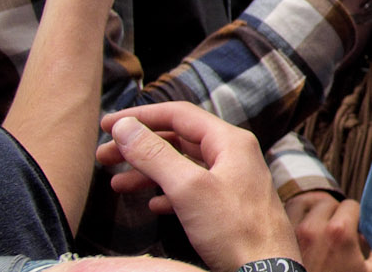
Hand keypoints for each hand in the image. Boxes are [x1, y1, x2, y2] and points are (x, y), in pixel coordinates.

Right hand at [95, 103, 300, 271]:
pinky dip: (168, 194)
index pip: (179, 115)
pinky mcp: (229, 206)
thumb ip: (155, 155)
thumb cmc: (236, 230)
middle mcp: (233, 156)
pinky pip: (192, 191)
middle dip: (139, 147)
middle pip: (178, 140)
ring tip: (117, 185)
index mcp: (230, 142)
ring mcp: (232, 181)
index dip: (140, 117)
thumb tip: (125, 127)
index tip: (108, 125)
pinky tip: (152, 205)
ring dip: (148, 172)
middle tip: (105, 156)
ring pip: (183, 167)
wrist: (266, 269)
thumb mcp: (188, 188)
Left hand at [290, 192, 371, 271]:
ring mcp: (292, 233)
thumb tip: (360, 237)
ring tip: (317, 226)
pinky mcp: (278, 242)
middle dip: (335, 213)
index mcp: (339, 231)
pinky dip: (295, 221)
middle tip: (337, 230)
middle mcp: (313, 227)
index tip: (355, 227)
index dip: (356, 217)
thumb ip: (368, 248)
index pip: (351, 206)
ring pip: (304, 204)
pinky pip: (285, 219)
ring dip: (312, 212)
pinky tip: (302, 234)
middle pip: (327, 202)